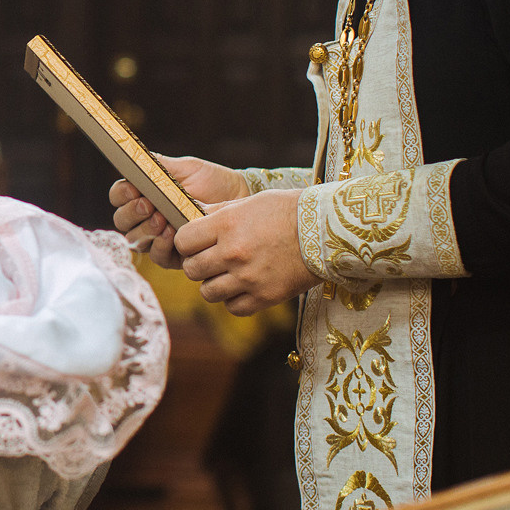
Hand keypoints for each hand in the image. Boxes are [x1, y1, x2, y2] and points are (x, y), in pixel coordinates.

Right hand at [109, 156, 246, 268]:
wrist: (238, 198)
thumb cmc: (211, 181)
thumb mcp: (186, 168)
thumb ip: (160, 165)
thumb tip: (137, 159)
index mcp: (142, 194)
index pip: (118, 196)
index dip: (121, 194)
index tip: (133, 188)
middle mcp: (145, 218)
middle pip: (122, 221)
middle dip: (132, 213)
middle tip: (148, 205)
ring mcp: (157, 238)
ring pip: (136, 240)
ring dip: (145, 229)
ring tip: (161, 219)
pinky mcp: (174, 255)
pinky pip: (158, 257)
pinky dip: (160, 246)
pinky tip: (171, 234)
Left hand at [173, 190, 319, 316]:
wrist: (326, 231)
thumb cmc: (289, 210)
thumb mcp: (250, 202)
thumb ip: (219, 212)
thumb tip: (194, 217)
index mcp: (226, 225)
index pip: (182, 241)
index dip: (186, 242)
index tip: (196, 241)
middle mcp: (233, 253)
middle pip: (191, 269)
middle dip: (197, 264)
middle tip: (210, 259)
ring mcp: (248, 278)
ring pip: (207, 292)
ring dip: (213, 284)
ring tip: (227, 275)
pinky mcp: (265, 297)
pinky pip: (233, 307)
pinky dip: (234, 300)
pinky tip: (243, 287)